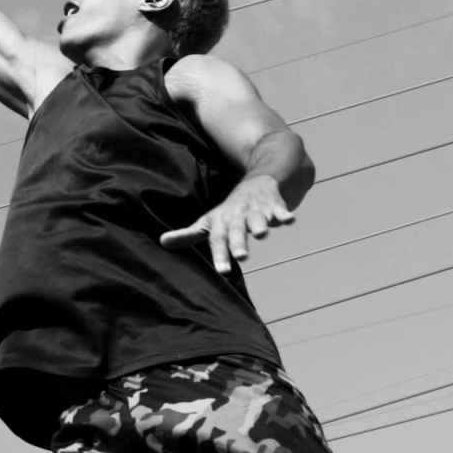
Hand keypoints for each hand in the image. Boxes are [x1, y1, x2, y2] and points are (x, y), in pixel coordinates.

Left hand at [159, 176, 294, 272]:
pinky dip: (284, 214)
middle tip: (241, 257)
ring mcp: (256, 209)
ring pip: (257, 218)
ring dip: (260, 225)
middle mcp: (238, 216)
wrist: (257, 181)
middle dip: (239, 243)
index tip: (223, 272)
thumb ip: (188, 235)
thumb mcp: (208, 222)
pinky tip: (290, 220)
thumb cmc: (229, 211)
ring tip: (262, 235)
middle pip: (237, 231)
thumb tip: (161, 242)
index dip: (220, 255)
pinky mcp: (273, 204)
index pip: (218, 241)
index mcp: (222, 223)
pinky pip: (279, 209)